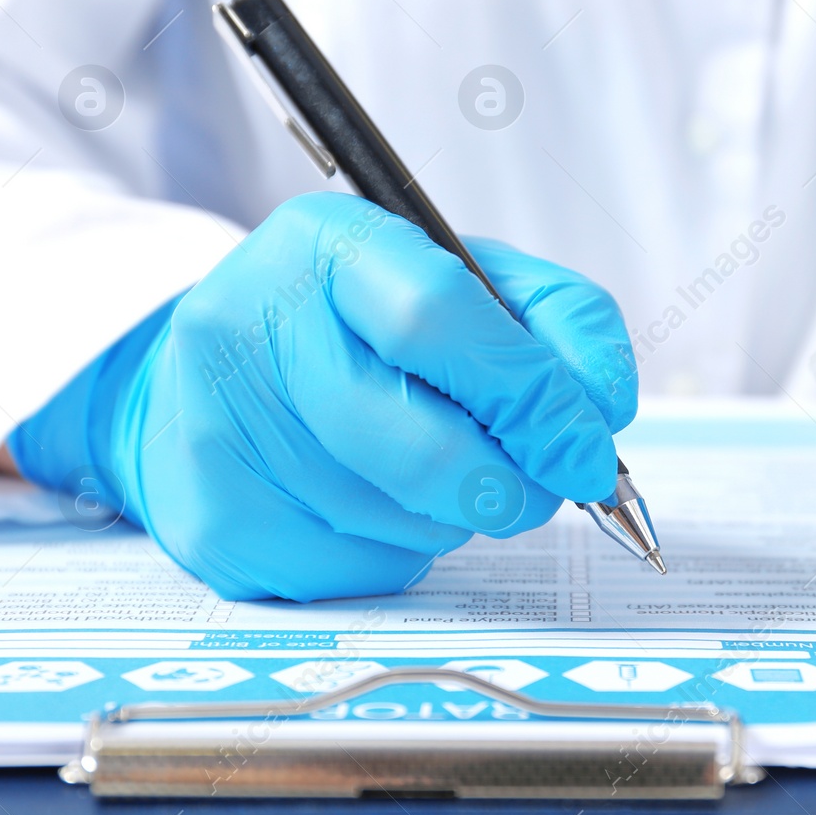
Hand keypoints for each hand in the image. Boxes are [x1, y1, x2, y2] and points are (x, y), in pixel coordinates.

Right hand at [9, 192, 635, 600]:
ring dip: (456, 515)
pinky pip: (356, 570)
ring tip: (438, 468)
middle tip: (539, 487)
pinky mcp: (213, 521)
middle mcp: (248, 326)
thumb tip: (602, 408)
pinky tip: (380, 504)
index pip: (436, 318)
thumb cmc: (369, 323)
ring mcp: (217, 430)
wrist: (223, 372)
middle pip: (418, 446)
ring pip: (397, 519)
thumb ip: (560, 320)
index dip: (530, 395)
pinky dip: (401, 552)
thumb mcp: (471, 277)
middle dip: (509, 484)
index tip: (587, 450)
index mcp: (325, 244)